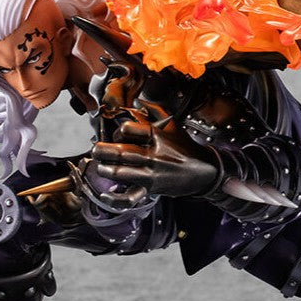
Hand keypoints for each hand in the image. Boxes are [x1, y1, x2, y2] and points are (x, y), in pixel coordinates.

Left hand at [92, 111, 219, 200]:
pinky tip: (105, 196)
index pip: (130, 129)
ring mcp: (151, 173)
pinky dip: (115, 199)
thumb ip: (156, 111)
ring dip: (106, 169)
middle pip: (122, 151)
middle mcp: (153, 154)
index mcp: (157, 136)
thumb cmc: (185, 147)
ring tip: (101, 167)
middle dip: (102, 150)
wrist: (204, 170)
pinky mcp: (151, 188)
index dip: (118, 130)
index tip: (117, 134)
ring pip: (121, 172)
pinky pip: (130, 197)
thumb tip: (139, 102)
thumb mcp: (173, 125)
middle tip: (96, 150)